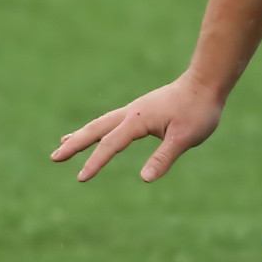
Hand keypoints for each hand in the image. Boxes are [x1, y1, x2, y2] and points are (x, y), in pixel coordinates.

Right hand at [52, 73, 224, 182]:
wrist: (206, 83)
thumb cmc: (198, 110)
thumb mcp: (184, 137)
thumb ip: (164, 157)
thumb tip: (144, 178)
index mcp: (138, 119)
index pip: (111, 144)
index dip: (95, 162)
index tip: (80, 178)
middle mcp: (131, 113)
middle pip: (95, 129)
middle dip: (75, 144)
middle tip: (54, 157)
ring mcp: (135, 111)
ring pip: (102, 124)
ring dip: (82, 135)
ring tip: (64, 143)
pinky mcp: (142, 111)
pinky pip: (112, 122)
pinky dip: (98, 129)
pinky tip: (98, 134)